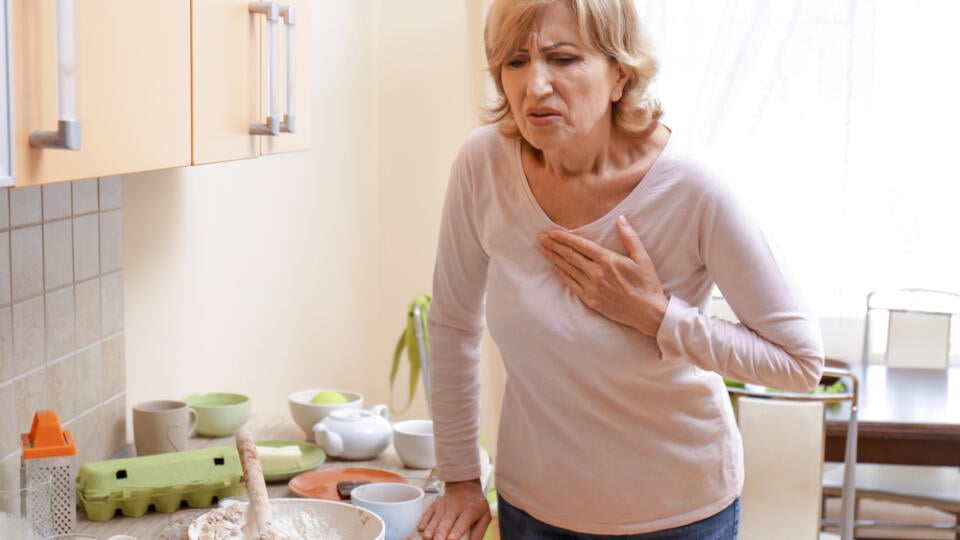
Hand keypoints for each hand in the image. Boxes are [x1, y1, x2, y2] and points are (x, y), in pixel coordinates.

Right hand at [419, 479, 491, 539]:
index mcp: (470, 511)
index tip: (451, 539)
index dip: (456, 531)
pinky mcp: (436, 505)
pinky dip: (424, 520)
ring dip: (431, 528)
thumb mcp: (485, 515)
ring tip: (427, 537)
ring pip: (436, 518)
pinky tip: (421, 529)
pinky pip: (428, 512)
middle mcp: (455, 507)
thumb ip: (480, 531)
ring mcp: (444, 506)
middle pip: (447, 521)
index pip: (462, 522)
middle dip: (441, 532)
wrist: (464, 484)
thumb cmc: (476, 504)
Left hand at [537, 215, 667, 335]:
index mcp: (608, 260)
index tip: (552, 232)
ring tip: (543, 249)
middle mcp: (597, 273)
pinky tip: (555, 268)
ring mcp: (592, 287)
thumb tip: (621, 218)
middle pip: (570, 256)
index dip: (564, 238)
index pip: (581, 245)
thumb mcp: (642, 257)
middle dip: (554, 245)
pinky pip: (572, 285)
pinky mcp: (590, 299)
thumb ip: (630, 237)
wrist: (648, 312)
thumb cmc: (647, 283)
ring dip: (554, 258)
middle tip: (540, 238)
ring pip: (568, 269)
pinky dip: (562, 275)